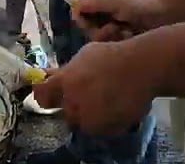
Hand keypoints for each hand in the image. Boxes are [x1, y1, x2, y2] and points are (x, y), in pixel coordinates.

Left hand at [32, 40, 155, 135]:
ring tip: (104, 102)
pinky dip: (105, 123)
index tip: (49, 94)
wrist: (141, 67)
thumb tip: (47, 75)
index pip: (42, 96)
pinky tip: (115, 108)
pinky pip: (101, 130)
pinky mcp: (106, 129)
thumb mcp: (85, 55)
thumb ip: (65, 70)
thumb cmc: (112, 55)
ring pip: (82, 123)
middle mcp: (73, 103)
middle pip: (64, 112)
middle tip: (85, 97)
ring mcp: (90, 118)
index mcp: (65, 83)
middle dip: (71, 106)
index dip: (44, 95)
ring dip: (89, 116)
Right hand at [73, 0, 167, 41]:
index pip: (81, 15)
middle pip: (90, 32)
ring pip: (102, 43)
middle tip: (114, 28)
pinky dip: (122, 45)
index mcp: (101, 5)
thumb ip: (92, 3)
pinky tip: (132, 39)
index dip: (82, 21)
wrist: (168, 12)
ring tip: (126, 32)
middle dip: (100, 32)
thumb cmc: (140, 1)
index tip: (88, 23)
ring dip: (112, 38)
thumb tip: (73, 7)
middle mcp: (106, 18)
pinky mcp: (126, 44)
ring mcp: (117, 32)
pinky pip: (115, 50)